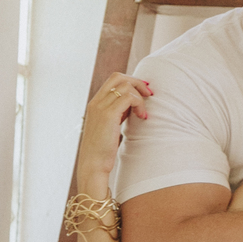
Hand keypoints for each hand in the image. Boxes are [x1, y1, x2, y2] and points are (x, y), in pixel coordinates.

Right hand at [76, 72, 151, 192]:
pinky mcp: (108, 115)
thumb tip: (133, 104)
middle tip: (149, 94)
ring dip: (140, 96)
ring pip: (125, 86)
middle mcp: (96, 102)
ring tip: (143, 114)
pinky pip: (128, 98)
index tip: (144, 92)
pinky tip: (142, 117)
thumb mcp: (110, 126)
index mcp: (95, 103)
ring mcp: (100, 107)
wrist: (93, 164)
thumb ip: (118, 113)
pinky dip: (139, 104)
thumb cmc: (103, 150)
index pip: (113, 80)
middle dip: (137, 82)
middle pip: (118, 76)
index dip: (131, 81)